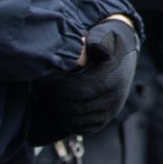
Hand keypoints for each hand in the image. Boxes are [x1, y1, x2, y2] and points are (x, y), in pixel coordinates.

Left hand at [31, 18, 138, 142]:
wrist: (124, 52)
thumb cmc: (107, 41)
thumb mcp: (105, 35)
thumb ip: (98, 40)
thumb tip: (92, 46)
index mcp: (112, 79)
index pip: (79, 90)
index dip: (58, 87)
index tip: (43, 80)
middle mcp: (114, 99)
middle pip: (76, 107)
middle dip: (54, 100)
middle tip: (38, 90)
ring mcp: (111, 111)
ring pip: (78, 120)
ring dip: (58, 111)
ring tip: (44, 97)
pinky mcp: (106, 118)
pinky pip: (84, 128)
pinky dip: (67, 122)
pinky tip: (57, 108)